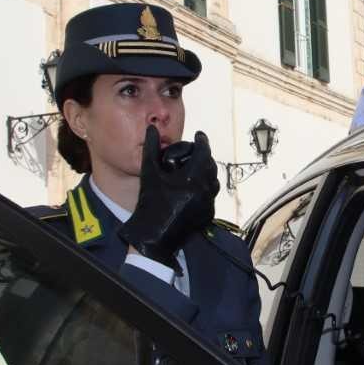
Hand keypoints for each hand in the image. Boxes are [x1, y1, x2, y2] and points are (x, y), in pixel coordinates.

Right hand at [118, 125, 219, 266]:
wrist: (153, 236)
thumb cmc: (149, 203)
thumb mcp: (149, 173)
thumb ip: (152, 148)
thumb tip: (152, 128)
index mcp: (193, 178)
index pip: (205, 152)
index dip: (202, 140)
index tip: (199, 134)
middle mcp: (205, 191)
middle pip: (211, 166)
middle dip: (205, 156)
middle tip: (198, 150)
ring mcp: (208, 204)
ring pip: (214, 182)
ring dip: (208, 172)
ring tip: (197, 167)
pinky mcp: (207, 215)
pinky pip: (211, 196)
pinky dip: (206, 188)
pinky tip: (196, 186)